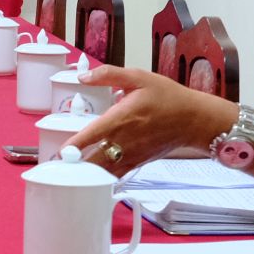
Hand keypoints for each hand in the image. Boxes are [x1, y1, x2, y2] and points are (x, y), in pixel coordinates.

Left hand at [67, 68, 237, 173]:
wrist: (194, 119)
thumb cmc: (167, 97)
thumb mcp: (138, 77)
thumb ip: (109, 75)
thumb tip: (84, 76)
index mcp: (121, 118)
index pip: (92, 135)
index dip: (75, 145)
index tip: (62, 152)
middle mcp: (124, 140)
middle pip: (94, 160)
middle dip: (76, 165)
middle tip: (59, 165)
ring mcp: (131, 154)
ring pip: (103, 171)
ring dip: (86, 174)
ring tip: (70, 174)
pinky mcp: (138, 162)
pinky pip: (116, 175)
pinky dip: (102, 178)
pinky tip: (91, 177)